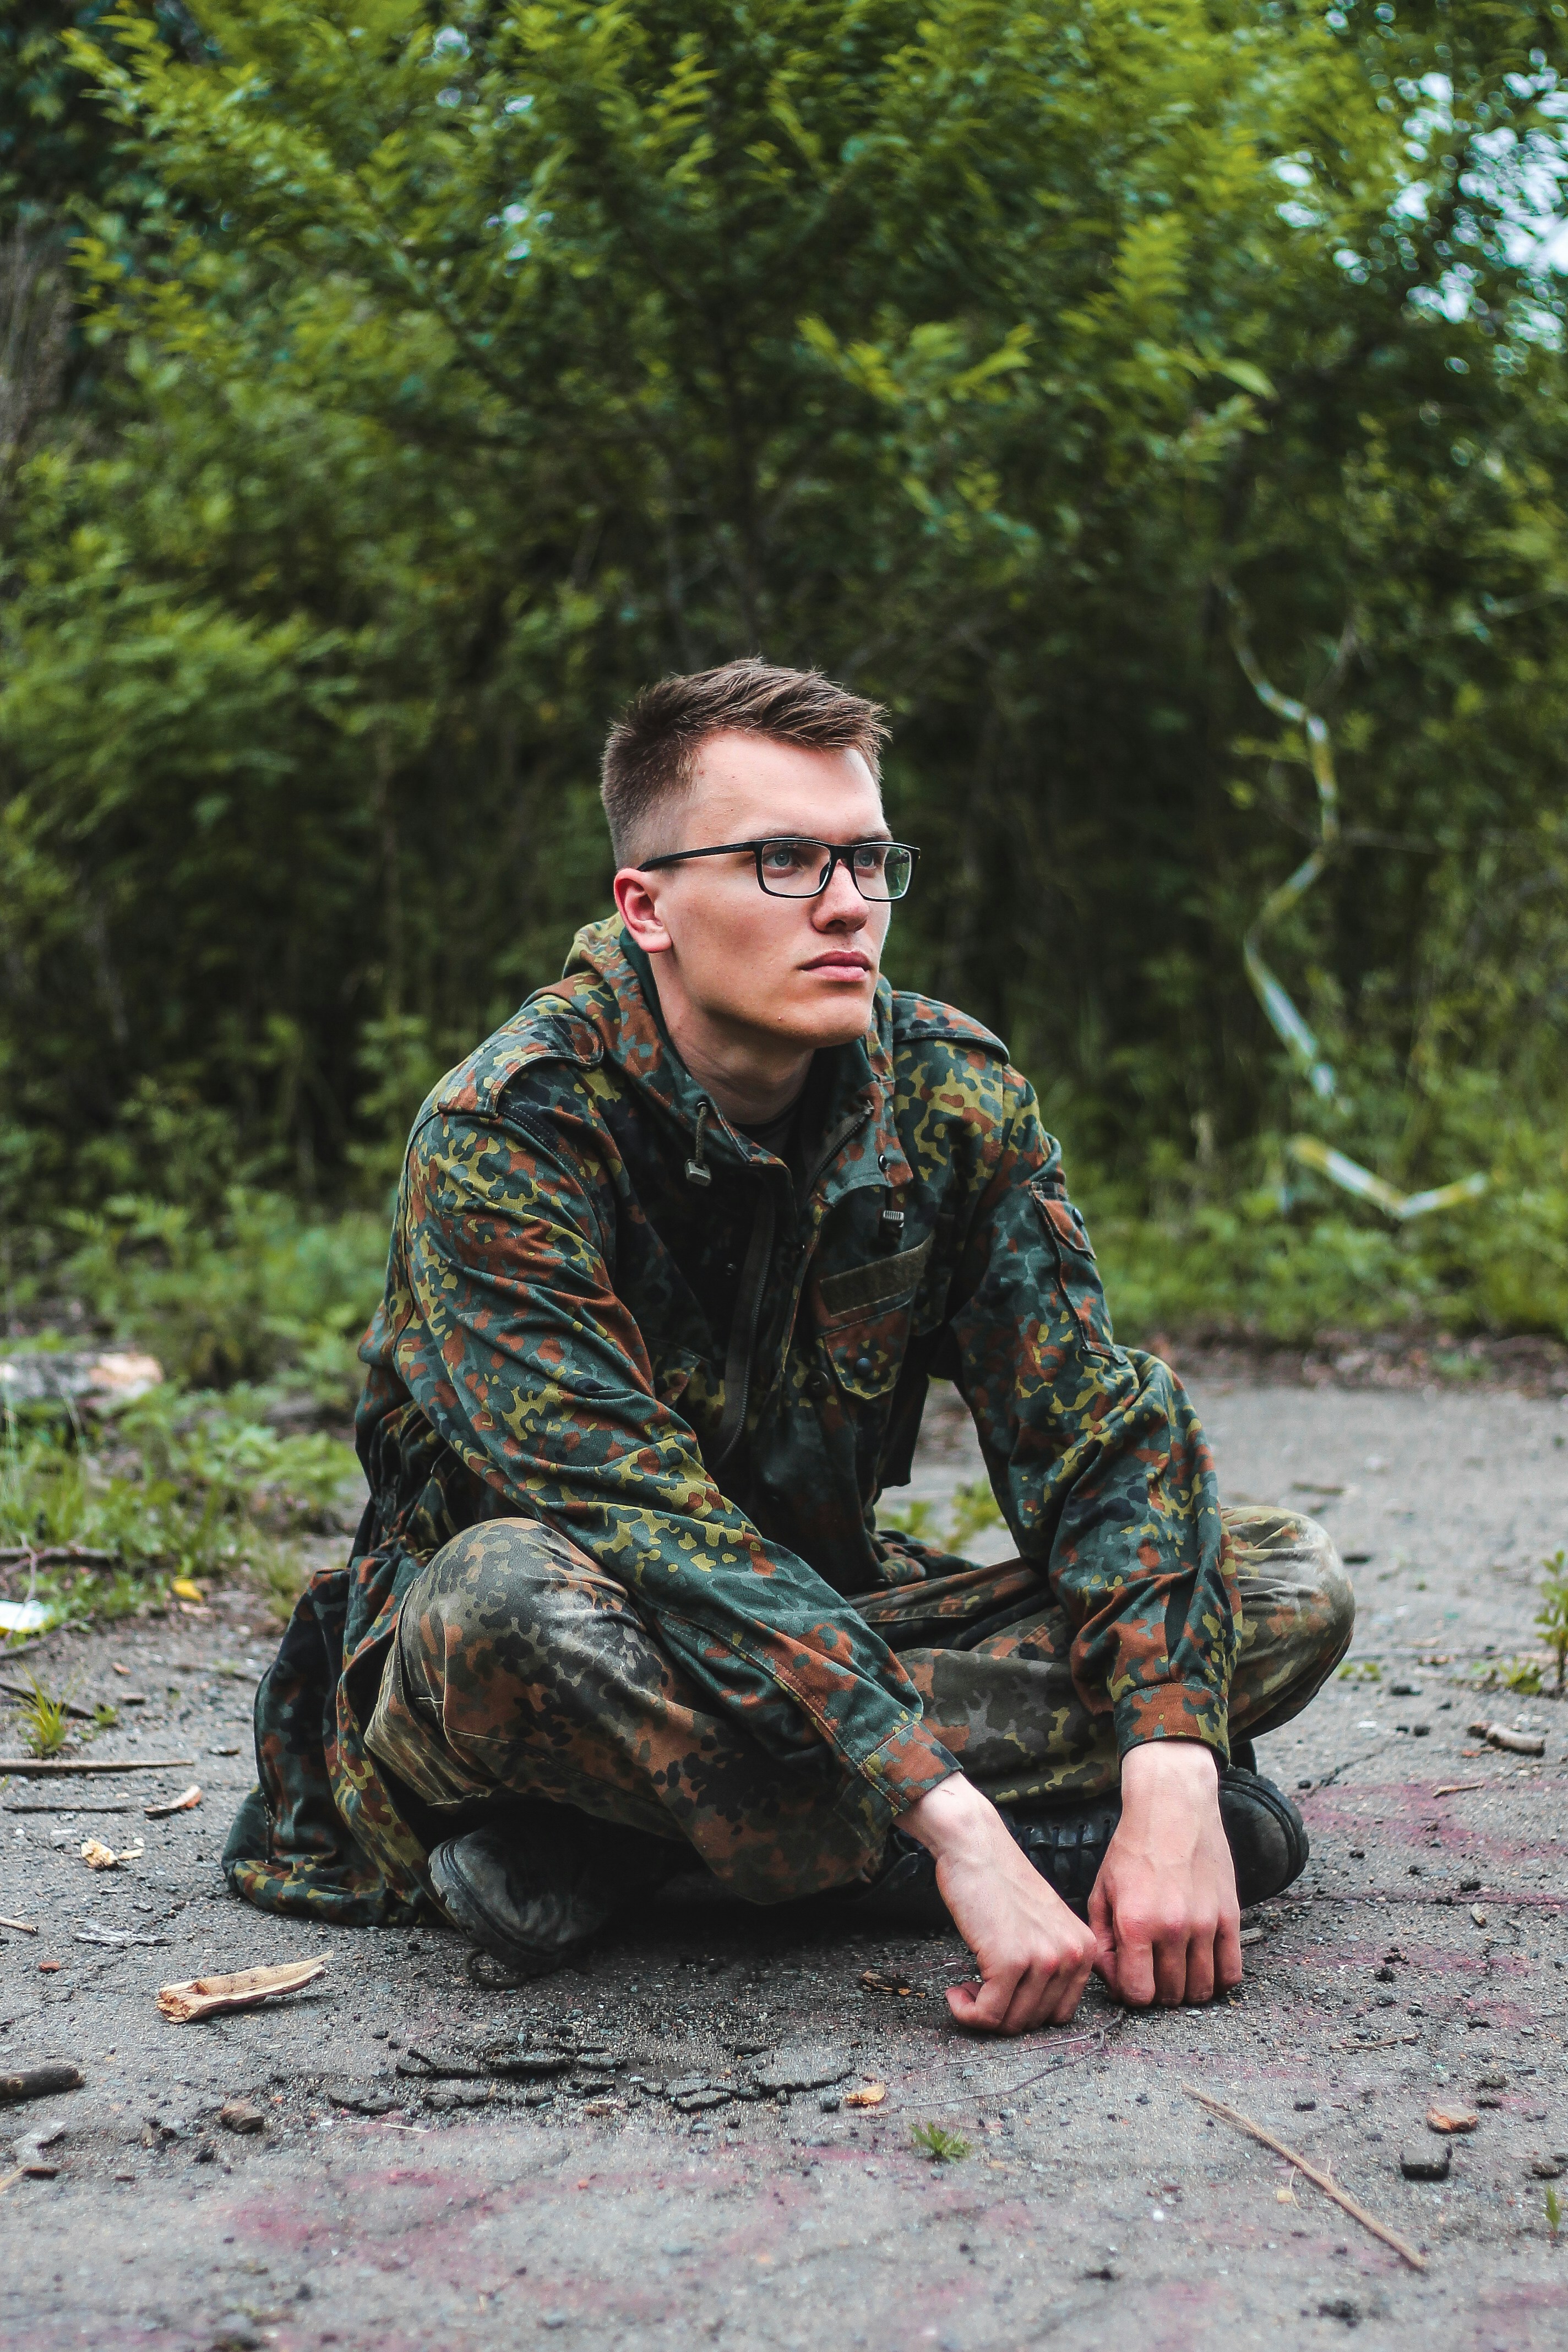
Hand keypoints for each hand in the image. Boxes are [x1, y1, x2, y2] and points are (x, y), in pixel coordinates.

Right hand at [901, 1775, 1097, 2033]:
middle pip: (1035, 2022)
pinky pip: (988, 2014)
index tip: (1000, 1996)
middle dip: (1001, 2015)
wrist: (976, 1846)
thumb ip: (1049, 1963)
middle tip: (977, 1991)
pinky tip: (955, 1992)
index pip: (1059, 2013)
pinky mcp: (1010, 1961)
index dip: (1023, 2012)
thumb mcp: (1043, 1926)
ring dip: (980, 2014)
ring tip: (966, 1989)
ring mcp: (1043, 1959)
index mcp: (1084, 1948)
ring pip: (1011, 2023)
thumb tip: (1028, 2012)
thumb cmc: (1000, 1883)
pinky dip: (967, 2012)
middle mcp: (1072, 1955)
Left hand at [1088, 1740, 1241, 2006]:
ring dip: (1188, 1988)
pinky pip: (1232, 1972)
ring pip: (1202, 1990)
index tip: (1130, 1977)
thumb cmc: (1132, 1849)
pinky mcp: (1231, 1916)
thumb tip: (1114, 1979)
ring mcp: (1206, 1923)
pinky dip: (1218, 1979)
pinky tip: (1203, 1964)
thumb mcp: (1101, 1891)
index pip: (1138, 1994)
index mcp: (1136, 1923)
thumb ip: (1102, 1941)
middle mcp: (1173, 1927)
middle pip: (1171, 1996)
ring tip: (1177, 1968)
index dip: (1131, 1993)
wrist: (1173, 1807)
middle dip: (1158, 1991)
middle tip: (1153, 1970)